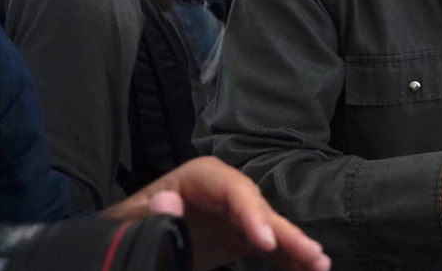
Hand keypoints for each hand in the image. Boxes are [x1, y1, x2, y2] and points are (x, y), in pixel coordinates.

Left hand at [102, 157, 329, 270]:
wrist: (121, 244)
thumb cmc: (124, 228)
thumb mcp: (127, 221)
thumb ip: (147, 214)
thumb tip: (169, 199)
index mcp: (199, 179)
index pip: (233, 190)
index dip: (252, 214)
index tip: (265, 243)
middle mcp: (224, 192)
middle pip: (260, 210)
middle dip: (287, 234)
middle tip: (313, 255)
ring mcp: (234, 216)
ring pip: (270, 229)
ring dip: (295, 247)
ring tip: (320, 266)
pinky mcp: (238, 238)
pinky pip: (267, 248)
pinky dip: (286, 259)